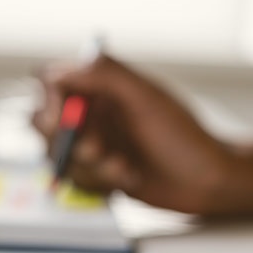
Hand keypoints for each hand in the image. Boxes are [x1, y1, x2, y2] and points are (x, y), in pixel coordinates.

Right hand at [31, 55, 231, 213]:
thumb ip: (105, 75)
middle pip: (45, 122)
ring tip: (124, 168)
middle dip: (68, 140)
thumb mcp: (146, 98)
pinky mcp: (98, 173)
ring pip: (60, 156)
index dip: (50, 101)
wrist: (207, 181)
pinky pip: (75, 180)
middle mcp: (93, 112)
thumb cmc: (184, 137)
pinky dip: (99, 183)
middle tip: (99, 149)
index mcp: (102, 86)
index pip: (52, 83)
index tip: (62, 117)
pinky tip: (129, 178)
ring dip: (90, 167)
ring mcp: (94, 143)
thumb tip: (60, 69)